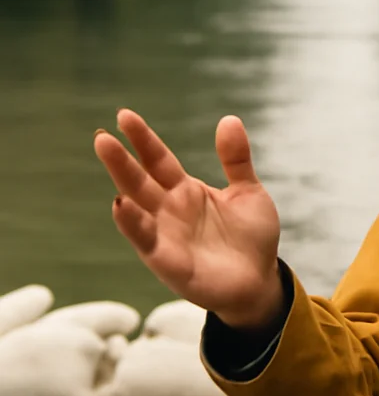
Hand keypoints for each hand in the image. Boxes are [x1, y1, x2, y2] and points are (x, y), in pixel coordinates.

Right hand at [93, 110, 283, 330]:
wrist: (261, 280)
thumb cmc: (251, 237)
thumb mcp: (248, 191)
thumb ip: (235, 159)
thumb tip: (229, 119)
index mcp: (186, 191)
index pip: (158, 160)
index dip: (143, 139)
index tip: (124, 116)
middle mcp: (170, 211)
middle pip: (140, 181)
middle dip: (121, 160)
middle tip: (102, 137)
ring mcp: (167, 236)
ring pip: (137, 208)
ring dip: (122, 186)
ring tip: (107, 162)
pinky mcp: (170, 263)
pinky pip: (148, 242)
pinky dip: (133, 225)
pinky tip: (121, 206)